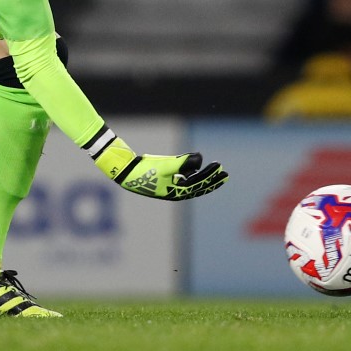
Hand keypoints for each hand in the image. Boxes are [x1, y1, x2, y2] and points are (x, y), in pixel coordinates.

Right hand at [93, 138, 227, 200]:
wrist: (126, 172)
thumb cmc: (145, 171)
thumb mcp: (166, 166)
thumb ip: (183, 162)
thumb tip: (200, 158)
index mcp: (177, 192)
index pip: (200, 185)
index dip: (212, 177)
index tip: (222, 170)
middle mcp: (175, 191)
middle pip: (198, 185)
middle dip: (211, 179)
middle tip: (224, 172)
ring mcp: (169, 185)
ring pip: (191, 180)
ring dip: (202, 174)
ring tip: (213, 168)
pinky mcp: (163, 178)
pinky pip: (181, 175)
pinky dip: (190, 170)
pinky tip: (195, 165)